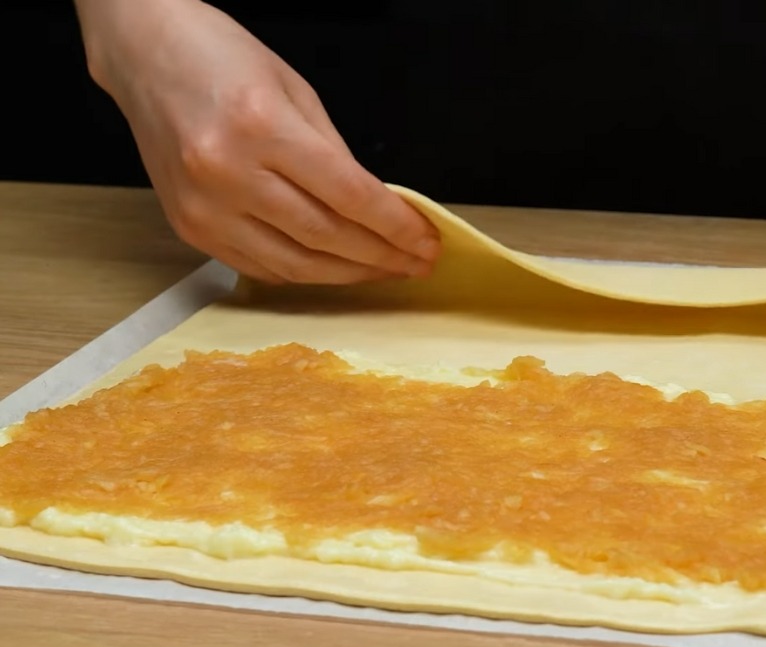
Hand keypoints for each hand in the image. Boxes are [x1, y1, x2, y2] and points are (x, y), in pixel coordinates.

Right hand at [74, 0, 440, 283]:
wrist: (142, 55)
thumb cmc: (218, 58)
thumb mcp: (293, 89)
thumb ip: (335, 154)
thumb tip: (377, 209)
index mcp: (261, 127)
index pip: (348, 195)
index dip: (395, 227)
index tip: (426, 243)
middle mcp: (228, 173)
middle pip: (325, 237)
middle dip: (379, 256)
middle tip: (414, 263)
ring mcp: (205, 209)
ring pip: (295, 265)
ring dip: (347, 274)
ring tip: (381, 270)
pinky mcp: (191, 229)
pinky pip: (261, 268)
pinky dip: (303, 273)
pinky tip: (331, 267)